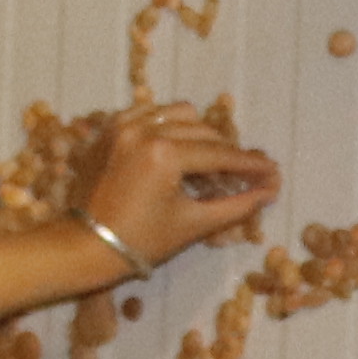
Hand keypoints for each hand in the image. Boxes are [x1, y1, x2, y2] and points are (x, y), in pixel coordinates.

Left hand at [83, 100, 279, 270]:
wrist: (85, 246)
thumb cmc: (140, 241)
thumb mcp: (192, 224)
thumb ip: (234, 205)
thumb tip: (268, 191)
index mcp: (164, 154)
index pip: (219, 154)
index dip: (249, 164)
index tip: (272, 170)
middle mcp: (144, 129)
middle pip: (203, 131)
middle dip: (226, 153)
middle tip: (241, 175)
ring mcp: (123, 124)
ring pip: (178, 114)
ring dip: (199, 135)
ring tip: (209, 164)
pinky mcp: (110, 128)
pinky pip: (149, 113)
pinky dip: (168, 126)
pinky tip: (178, 148)